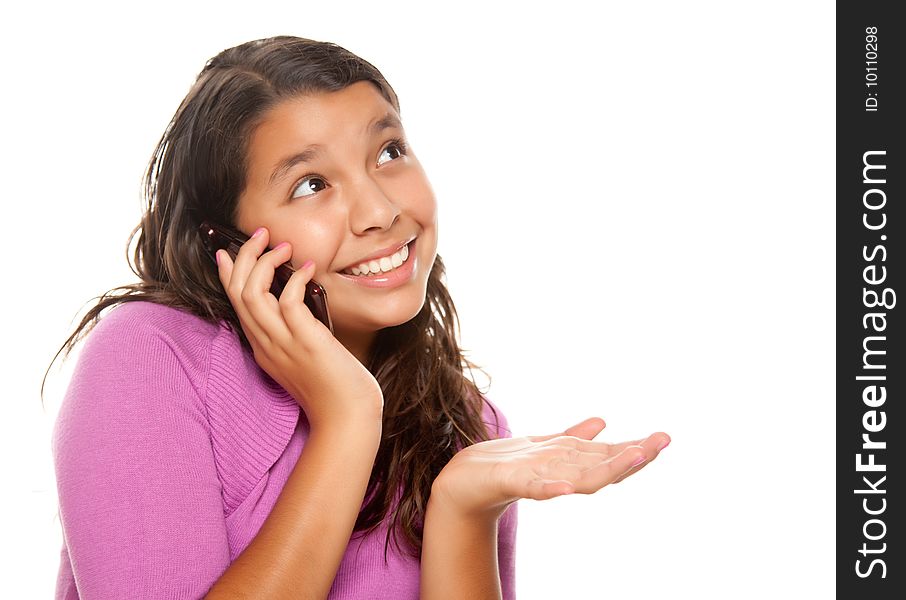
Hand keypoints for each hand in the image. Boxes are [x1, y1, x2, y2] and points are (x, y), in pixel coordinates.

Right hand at [216, 226, 382, 430]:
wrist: (347, 418)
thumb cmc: (334, 389)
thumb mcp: (304, 358)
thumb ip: (295, 334)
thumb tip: (301, 304)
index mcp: (263, 348)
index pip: (235, 304)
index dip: (228, 275)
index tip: (226, 251)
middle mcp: (266, 345)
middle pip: (238, 293)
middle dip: (244, 258)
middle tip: (260, 235)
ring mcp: (284, 344)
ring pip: (253, 295)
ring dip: (264, 263)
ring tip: (283, 246)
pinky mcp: (306, 343)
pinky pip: (289, 303)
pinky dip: (295, 281)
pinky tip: (308, 269)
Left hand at [430, 417, 669, 520]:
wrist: (465, 482)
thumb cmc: (506, 465)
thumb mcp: (543, 445)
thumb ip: (573, 437)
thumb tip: (602, 422)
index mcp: (568, 463)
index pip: (608, 456)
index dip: (636, 448)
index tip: (664, 438)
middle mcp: (559, 474)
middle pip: (602, 466)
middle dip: (632, 457)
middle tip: (661, 444)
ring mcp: (538, 479)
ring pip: (577, 477)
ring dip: (605, 469)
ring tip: (632, 457)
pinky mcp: (511, 482)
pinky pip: (533, 487)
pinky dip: (551, 488)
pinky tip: (567, 487)